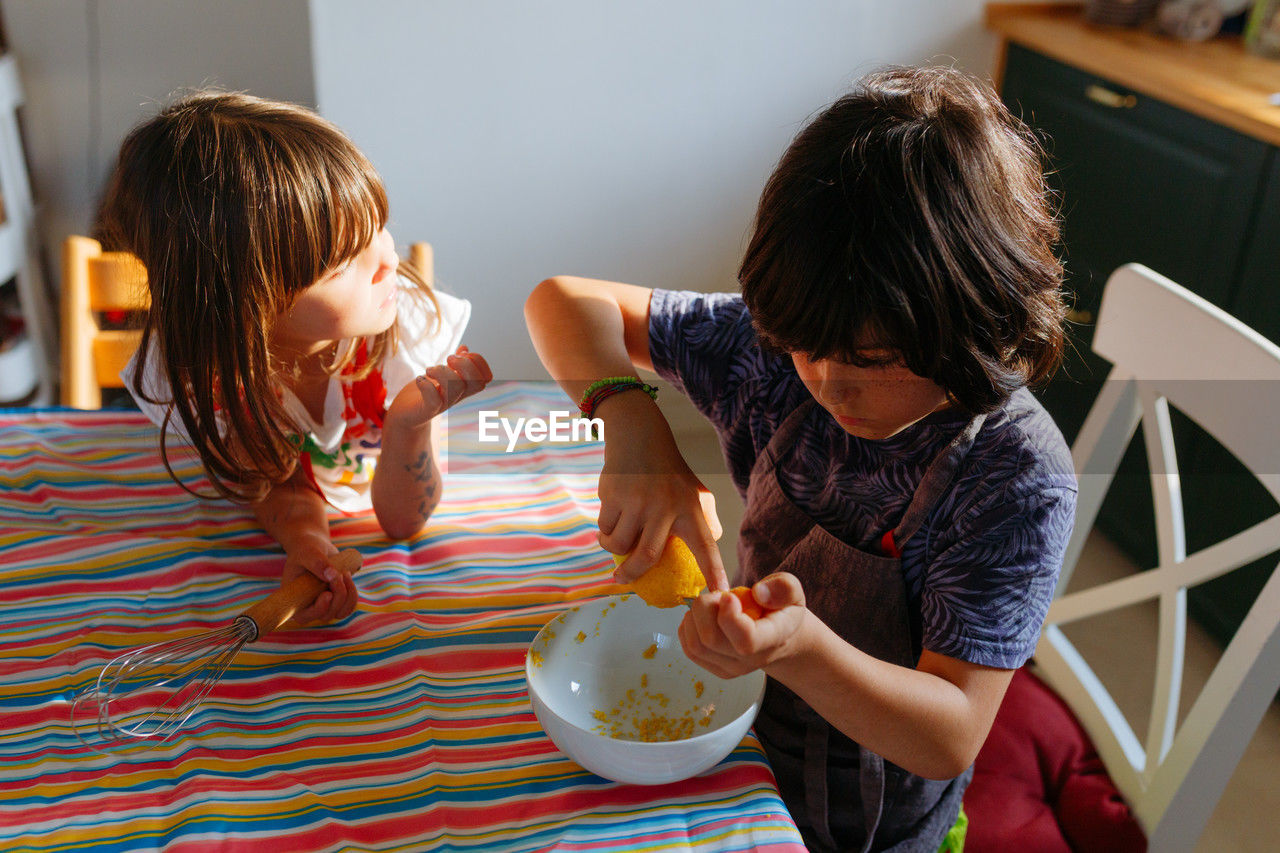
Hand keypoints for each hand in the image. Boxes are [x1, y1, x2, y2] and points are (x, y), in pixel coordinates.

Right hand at [282, 536, 358, 625]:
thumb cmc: (306, 550)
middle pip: (327, 615)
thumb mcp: (308, 552)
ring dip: (347, 595)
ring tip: (344, 573)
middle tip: (338, 573)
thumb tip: (331, 575)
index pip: (304, 616)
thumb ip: (317, 562)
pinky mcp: (335, 602)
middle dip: (338, 595)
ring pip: (340, 612)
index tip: (327, 594)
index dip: (318, 610)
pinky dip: (352, 594)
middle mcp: (307, 607)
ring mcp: (323, 606)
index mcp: (293, 599)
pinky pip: (348, 607)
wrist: (315, 547)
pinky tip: (347, 578)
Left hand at [387, 346, 492, 427]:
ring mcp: (444, 404)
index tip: (461, 355)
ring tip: (429, 370)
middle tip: (448, 359)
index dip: (478, 361)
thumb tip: (465, 348)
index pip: (486, 377)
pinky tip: (419, 379)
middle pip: (477, 383)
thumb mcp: (440, 375)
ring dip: (442, 372)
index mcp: (463, 387)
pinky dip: (426, 385)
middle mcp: (457, 396)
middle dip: (465, 365)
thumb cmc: (423, 394)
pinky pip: (434, 399)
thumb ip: (454, 364)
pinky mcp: (427, 410)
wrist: (404, 415)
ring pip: (456, 387)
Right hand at [594, 394, 726, 589]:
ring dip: (613, 549)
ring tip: (614, 543)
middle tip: (622, 580)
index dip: (713, 572)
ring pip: (620, 544)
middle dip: (633, 574)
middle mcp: (666, 506)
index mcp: (691, 509)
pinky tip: (609, 522)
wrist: (640, 438)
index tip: (718, 594)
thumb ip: (704, 521)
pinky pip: (605, 528)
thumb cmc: (670, 473)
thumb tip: (708, 556)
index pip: (706, 546)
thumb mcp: (696, 492)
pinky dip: (605, 532)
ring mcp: (638, 501)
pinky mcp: (614, 495)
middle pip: (648, 555)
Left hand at [678, 572, 808, 677]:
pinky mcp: (717, 669)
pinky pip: (690, 650)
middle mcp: (752, 660)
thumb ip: (783, 587)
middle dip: (705, 608)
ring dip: (694, 617)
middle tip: (718, 595)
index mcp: (773, 639)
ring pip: (696, 646)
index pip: (746, 640)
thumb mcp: (794, 591)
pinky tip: (702, 617)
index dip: (729, 617)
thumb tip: (759, 593)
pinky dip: (688, 628)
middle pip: (711, 640)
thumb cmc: (783, 610)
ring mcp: (733, 668)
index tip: (726, 596)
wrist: (781, 637)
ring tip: (711, 605)